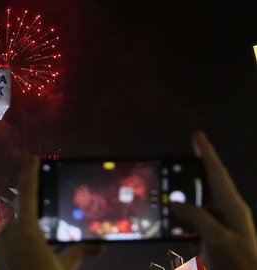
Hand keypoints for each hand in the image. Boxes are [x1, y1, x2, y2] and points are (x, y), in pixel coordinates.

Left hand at [0, 156, 101, 269]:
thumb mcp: (64, 267)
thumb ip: (79, 252)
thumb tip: (101, 246)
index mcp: (26, 231)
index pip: (27, 193)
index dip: (30, 173)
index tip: (33, 158)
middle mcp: (6, 234)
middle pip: (20, 218)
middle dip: (32, 225)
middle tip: (43, 242)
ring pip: (10, 232)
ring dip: (22, 238)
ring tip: (33, 257)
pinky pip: (2, 244)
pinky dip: (12, 248)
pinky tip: (23, 262)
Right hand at [171, 131, 256, 269]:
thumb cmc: (239, 262)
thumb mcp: (218, 239)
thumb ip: (198, 218)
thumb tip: (176, 203)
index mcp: (232, 207)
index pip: (217, 173)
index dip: (206, 153)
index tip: (197, 136)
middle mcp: (226, 212)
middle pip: (208, 184)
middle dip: (194, 169)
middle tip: (177, 159)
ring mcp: (220, 226)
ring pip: (198, 203)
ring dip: (184, 195)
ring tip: (168, 187)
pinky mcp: (212, 239)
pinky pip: (194, 222)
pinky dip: (181, 218)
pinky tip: (170, 221)